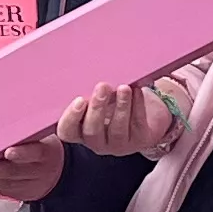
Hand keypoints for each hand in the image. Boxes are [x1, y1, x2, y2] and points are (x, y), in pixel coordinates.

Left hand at [0, 133, 62, 202]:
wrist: (57, 172)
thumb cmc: (44, 145)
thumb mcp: (44, 134)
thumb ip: (26, 128)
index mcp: (47, 151)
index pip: (35, 152)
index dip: (22, 153)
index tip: (8, 152)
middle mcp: (37, 170)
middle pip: (12, 171)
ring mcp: (28, 183)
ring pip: (3, 184)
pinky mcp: (18, 193)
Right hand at [56, 82, 183, 157]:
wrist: (145, 111)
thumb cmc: (113, 100)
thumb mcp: (99, 95)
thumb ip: (89, 89)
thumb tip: (87, 67)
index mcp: (80, 130)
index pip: (67, 131)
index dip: (70, 118)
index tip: (79, 99)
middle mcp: (97, 141)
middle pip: (92, 131)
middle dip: (97, 108)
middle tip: (103, 86)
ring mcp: (119, 144)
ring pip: (117, 130)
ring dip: (120, 107)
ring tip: (123, 88)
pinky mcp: (140, 141)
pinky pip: (137, 125)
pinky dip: (137, 106)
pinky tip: (137, 91)